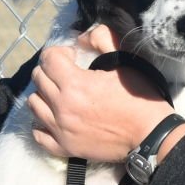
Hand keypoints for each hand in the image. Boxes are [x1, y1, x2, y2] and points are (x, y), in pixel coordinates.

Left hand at [27, 25, 172, 162]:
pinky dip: (41, 124)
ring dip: (44, 94)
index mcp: (75, 84)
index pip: (48, 59)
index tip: (73, 56)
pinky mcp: (64, 148)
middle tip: (67, 73)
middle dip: (51, 70)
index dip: (60, 52)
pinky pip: (38, 134)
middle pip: (38, 79)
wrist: (150, 135)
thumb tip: (81, 37)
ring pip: (34, 104)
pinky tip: (54, 118)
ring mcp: (60, 130)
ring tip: (60, 95)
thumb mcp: (124, 61)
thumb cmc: (139, 98)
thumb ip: (101, 39)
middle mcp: (62, 107)